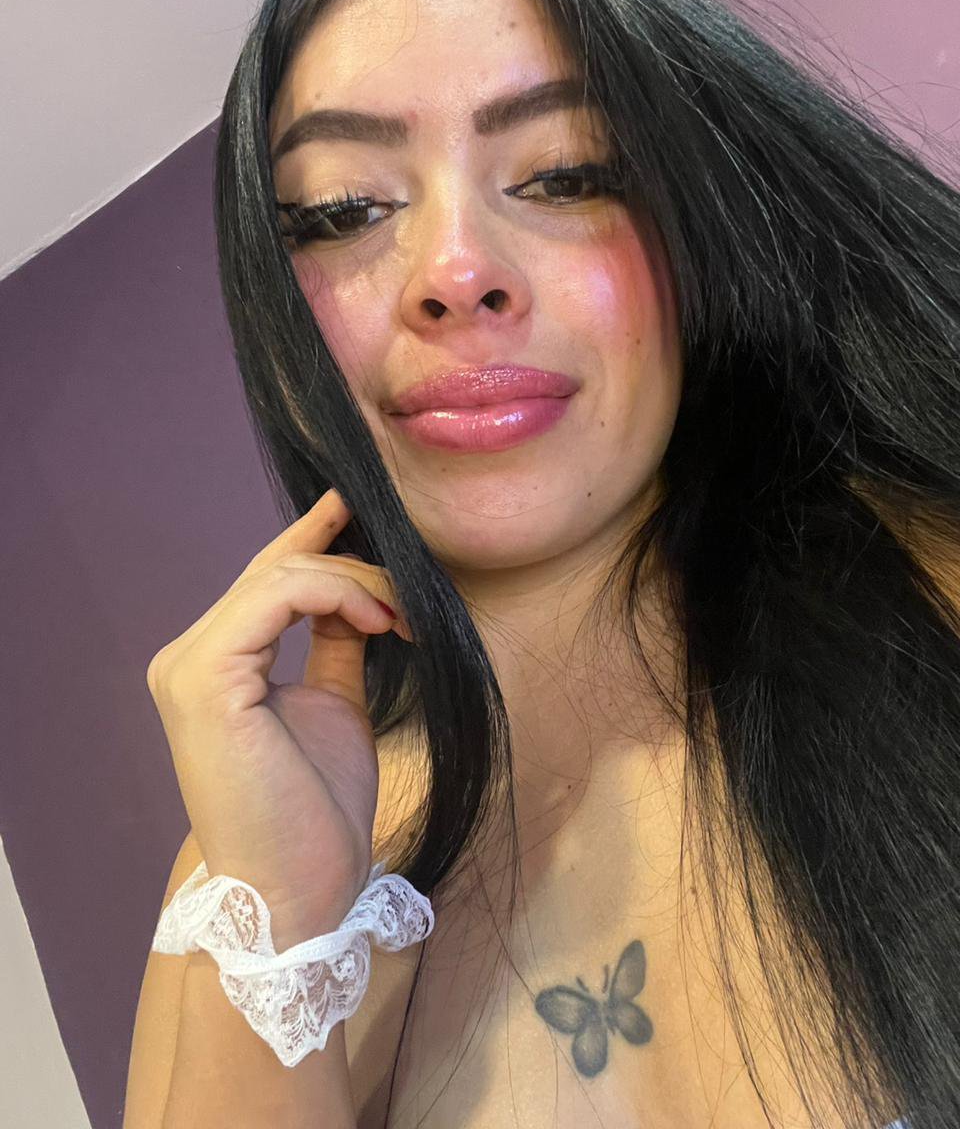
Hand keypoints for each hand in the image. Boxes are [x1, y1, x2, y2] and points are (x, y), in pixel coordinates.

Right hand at [147, 488, 411, 947]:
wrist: (297, 891)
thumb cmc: (314, 811)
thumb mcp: (334, 705)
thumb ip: (335, 645)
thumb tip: (360, 595)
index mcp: (215, 663)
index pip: (266, 579)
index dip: (312, 533)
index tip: (358, 502)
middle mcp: (189, 656)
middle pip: (279, 570)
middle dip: (357, 568)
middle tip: (413, 597)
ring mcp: (190, 665)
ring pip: (283, 575)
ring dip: (358, 584)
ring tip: (403, 619)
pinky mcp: (206, 679)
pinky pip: (279, 597)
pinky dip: (338, 595)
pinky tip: (378, 621)